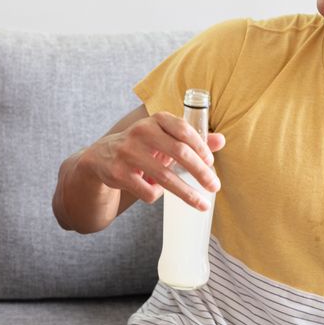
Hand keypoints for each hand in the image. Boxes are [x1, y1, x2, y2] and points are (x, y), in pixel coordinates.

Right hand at [78, 111, 224, 210]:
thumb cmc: (142, 146)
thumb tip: (222, 140)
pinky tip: (156, 190)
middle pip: (179, 153)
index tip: (211, 163)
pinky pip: (148, 191)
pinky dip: (157, 194)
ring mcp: (128, 152)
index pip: (184, 130)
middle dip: (200, 172)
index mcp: (155, 120)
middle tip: (214, 186)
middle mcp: (141, 132)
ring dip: (187, 193)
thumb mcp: (164, 137)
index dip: (201, 147)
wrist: (101, 156)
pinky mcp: (118, 173)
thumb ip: (192, 139)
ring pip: (165, 177)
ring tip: (201, 204)